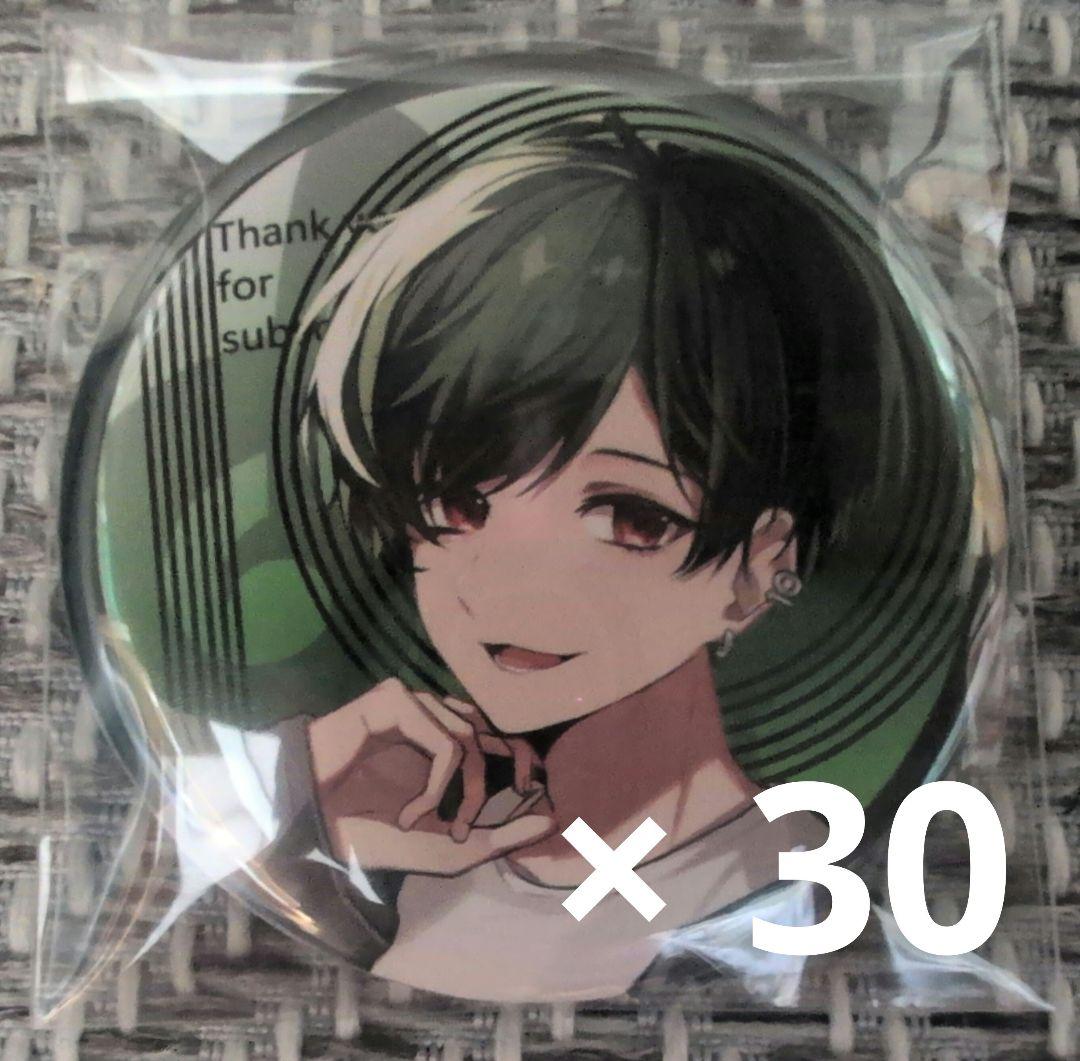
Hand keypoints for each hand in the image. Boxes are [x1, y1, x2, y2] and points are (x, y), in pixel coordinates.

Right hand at [307, 678, 554, 875]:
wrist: (307, 827)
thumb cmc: (371, 834)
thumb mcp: (446, 846)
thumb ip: (499, 834)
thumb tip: (553, 819)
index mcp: (444, 738)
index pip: (503, 732)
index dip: (524, 760)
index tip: (528, 796)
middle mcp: (432, 714)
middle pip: (493, 733)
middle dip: (492, 785)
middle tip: (465, 828)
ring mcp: (413, 702)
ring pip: (470, 737)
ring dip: (462, 794)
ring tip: (427, 829)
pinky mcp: (393, 700)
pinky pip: (444, 740)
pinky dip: (437, 785)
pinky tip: (409, 815)